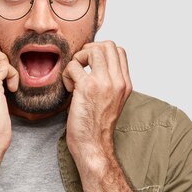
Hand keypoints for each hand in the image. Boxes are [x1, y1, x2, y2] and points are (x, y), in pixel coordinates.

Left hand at [62, 41, 131, 170]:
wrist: (93, 145)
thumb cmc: (97, 126)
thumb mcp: (112, 101)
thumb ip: (109, 82)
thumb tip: (94, 65)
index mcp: (125, 84)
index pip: (119, 51)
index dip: (101, 51)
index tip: (90, 65)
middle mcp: (118, 81)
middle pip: (107, 45)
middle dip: (89, 50)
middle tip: (80, 67)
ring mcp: (104, 83)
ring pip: (93, 49)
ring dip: (78, 58)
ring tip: (75, 76)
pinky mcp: (87, 87)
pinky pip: (73, 65)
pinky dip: (67, 74)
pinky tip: (69, 88)